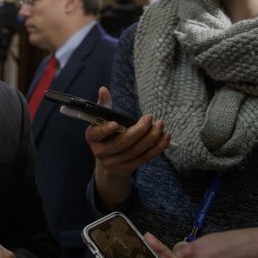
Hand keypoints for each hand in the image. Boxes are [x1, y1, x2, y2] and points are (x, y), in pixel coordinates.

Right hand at [86, 87, 169, 208]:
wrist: (108, 162)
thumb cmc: (106, 135)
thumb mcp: (101, 120)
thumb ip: (103, 106)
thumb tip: (103, 89)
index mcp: (92, 137)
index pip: (97, 134)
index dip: (106, 130)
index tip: (116, 123)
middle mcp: (101, 152)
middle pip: (121, 143)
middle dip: (137, 131)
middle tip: (149, 118)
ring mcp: (114, 162)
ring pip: (135, 151)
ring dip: (150, 138)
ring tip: (160, 125)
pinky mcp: (127, 168)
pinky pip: (144, 158)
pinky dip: (157, 148)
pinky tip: (165, 137)